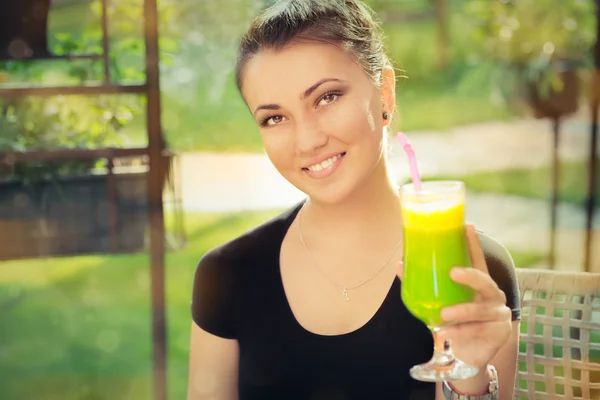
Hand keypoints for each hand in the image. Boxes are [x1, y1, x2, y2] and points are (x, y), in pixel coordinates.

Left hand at [436, 225, 511, 369]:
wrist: (465, 356)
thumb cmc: (453, 322)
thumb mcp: (438, 302)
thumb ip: (423, 284)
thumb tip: (400, 265)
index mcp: (479, 284)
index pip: (477, 259)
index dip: (473, 243)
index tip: (466, 226)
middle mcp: (492, 294)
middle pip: (485, 280)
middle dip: (470, 275)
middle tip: (453, 272)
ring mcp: (498, 313)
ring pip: (480, 309)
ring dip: (462, 310)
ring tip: (443, 314)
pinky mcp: (500, 331)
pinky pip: (478, 329)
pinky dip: (461, 331)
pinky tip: (447, 332)